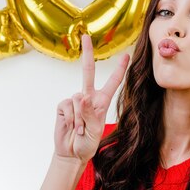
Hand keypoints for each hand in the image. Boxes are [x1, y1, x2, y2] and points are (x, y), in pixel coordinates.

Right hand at [53, 35, 129, 162]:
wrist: (71, 153)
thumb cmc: (87, 143)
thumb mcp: (94, 130)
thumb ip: (90, 113)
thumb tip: (83, 96)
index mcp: (102, 101)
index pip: (113, 82)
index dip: (119, 69)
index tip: (126, 55)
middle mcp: (89, 97)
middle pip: (88, 71)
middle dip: (87, 53)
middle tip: (85, 36)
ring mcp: (75, 100)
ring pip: (78, 98)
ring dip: (80, 118)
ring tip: (80, 130)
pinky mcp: (63, 105)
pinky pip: (68, 106)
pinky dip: (71, 118)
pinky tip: (71, 127)